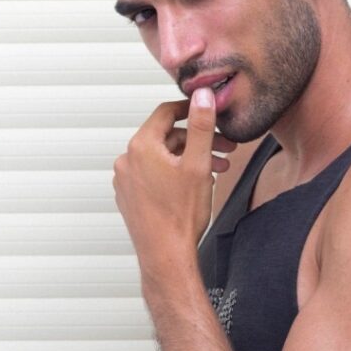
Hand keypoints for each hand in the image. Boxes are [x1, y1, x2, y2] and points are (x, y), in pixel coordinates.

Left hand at [113, 89, 232, 279]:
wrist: (166, 255)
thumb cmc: (181, 216)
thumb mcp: (198, 164)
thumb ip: (201, 126)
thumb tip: (201, 95)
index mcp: (141, 147)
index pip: (166, 113)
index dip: (191, 110)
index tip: (208, 112)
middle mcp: (127, 160)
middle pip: (167, 137)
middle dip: (198, 142)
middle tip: (225, 149)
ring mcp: (125, 180)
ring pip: (161, 158)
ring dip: (189, 159)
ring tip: (216, 171)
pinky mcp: (129, 196)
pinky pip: (153, 175)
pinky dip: (173, 174)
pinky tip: (194, 186)